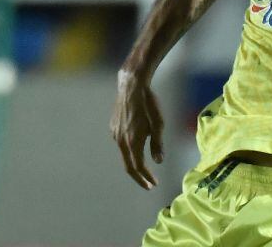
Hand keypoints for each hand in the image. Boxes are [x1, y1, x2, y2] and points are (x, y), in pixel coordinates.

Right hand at [109, 69, 163, 188]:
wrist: (132, 86)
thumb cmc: (149, 104)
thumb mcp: (159, 125)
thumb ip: (157, 144)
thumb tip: (158, 162)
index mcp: (132, 142)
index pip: (138, 167)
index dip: (146, 178)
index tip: (154, 184)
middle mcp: (121, 141)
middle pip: (128, 166)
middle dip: (139, 177)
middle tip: (149, 184)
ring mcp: (115, 134)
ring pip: (124, 155)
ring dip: (134, 164)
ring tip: (144, 169)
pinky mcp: (113, 127)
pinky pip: (121, 144)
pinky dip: (129, 152)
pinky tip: (136, 150)